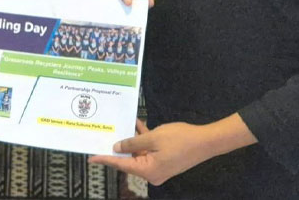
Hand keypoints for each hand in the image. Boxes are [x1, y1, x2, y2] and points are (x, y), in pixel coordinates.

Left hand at [89, 119, 213, 185]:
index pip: (121, 165)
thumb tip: (117, 147)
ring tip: (121, 125)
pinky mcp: (165, 161)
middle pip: (129, 160)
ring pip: (139, 154)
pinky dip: (144, 140)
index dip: (106, 159)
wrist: (206, 141)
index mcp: (148, 171)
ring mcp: (159, 168)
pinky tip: (138, 125)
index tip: (91, 158)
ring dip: (132, 140)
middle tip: (103, 137)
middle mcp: (152, 173)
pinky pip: (149, 151)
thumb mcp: (153, 138)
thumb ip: (133, 143)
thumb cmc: (180, 139)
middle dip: (119, 147)